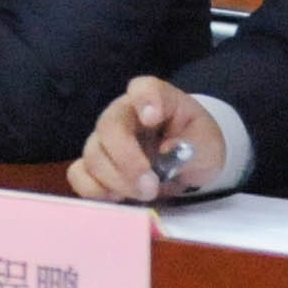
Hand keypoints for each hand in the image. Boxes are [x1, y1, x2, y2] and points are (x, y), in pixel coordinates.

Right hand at [71, 77, 226, 203]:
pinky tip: (117, 198)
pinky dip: (94, 190)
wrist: (188, 160)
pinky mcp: (95, 165)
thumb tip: (167, 149)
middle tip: (151, 186)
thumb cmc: (196, 143)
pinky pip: (79, 175)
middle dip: (127, 161)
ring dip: (117, 181)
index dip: (144, 100)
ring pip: (93, 156)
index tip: (152, 118)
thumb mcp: (208, 142)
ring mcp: (104, 139)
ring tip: (145, 195)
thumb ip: (194, 143)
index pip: (144, 89)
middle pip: (108, 127)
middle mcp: (122, 114)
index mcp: (155, 100)